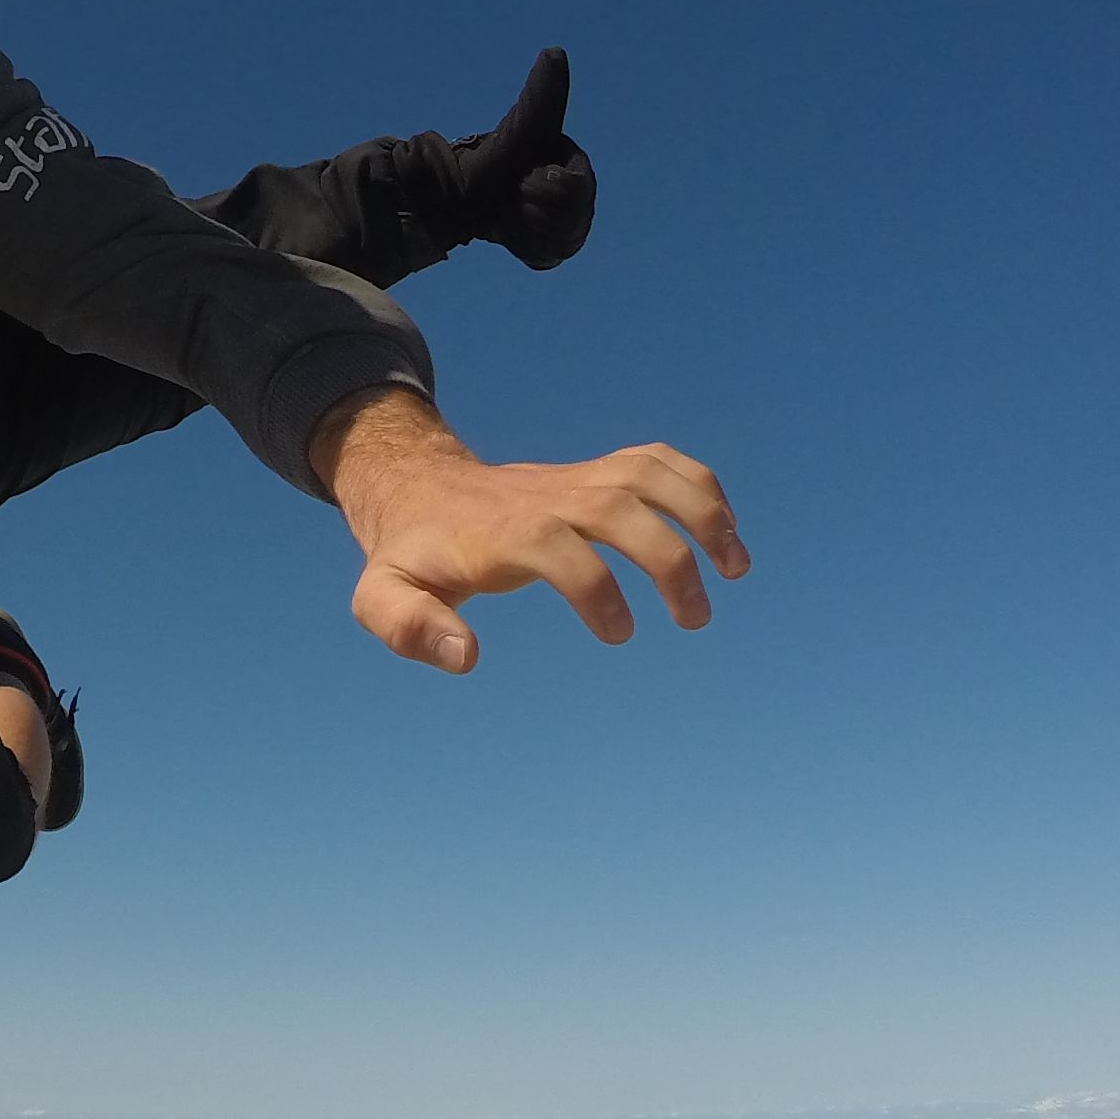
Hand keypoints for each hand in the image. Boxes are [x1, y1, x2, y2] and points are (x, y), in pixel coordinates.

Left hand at [312, 390, 745, 672]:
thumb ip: (409, 626)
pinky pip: (657, 462)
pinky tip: (725, 531)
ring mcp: (577, 480)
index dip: (595, 588)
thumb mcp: (383, 596)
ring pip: (650, 475)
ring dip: (703, 513)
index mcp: (502, 531)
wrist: (422, 491)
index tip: (620, 633)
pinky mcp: (596, 474)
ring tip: (736, 568)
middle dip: (668, 559)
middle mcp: (548, 498)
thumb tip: (466, 656)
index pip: (558, 547)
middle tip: (693, 619)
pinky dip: (698, 485)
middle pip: (619, 508)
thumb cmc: (412, 555)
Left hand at [446, 47, 593, 268]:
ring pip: (566, 238)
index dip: (551, 194)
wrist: (441, 200)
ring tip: (506, 216)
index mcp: (566, 156)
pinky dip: (531, 246)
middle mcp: (568, 182)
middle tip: (508, 203)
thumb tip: (554, 51)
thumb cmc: (475, 166)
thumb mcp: (514, 136)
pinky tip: (511, 232)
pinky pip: (553, 253)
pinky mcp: (541, 235)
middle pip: (576, 218)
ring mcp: (556, 211)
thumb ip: (539, 103)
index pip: (579, 189)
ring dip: (532, 230)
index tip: (523, 185)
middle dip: (538, 214)